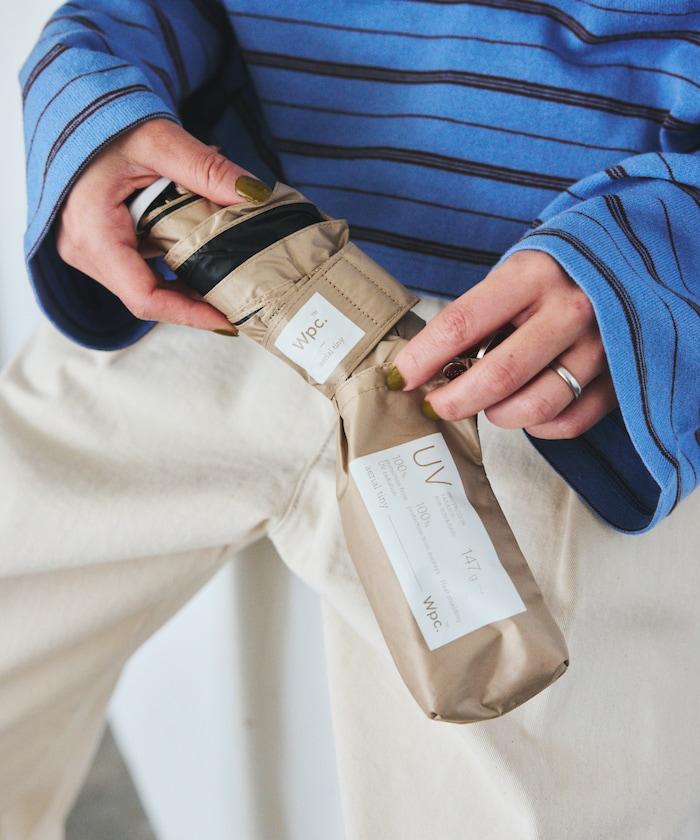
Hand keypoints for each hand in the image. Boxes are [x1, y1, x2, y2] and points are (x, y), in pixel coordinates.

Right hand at [55, 118, 271, 332]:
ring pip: (144, 285)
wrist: (72, 109)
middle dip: (194, 301)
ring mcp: (87, 250)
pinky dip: (172, 266)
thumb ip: (206, 169)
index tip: (227, 319)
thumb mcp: (159, 140)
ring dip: (185, 282)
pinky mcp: (97, 245)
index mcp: (92, 233)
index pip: (144, 297)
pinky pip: (138, 269)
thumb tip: (254, 195)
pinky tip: (201, 254)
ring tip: (226, 274)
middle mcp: (83, 250)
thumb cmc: (104, 121)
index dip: (189, 314)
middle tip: (238, 297)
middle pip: (147, 296)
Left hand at [389, 250, 616, 438]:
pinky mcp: (621, 377)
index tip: (399, 378)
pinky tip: (528, 408)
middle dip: (455, 401)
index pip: (462, 323)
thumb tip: (426, 370)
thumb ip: (475, 319)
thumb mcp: (511, 277)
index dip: (423, 357)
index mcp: (531, 275)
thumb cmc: (551, 276)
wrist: (625, 261)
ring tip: (488, 404)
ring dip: (498, 415)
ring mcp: (602, 345)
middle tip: (436, 406)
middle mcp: (570, 308)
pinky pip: (569, 422)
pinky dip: (539, 426)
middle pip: (499, 375)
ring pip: (536, 406)